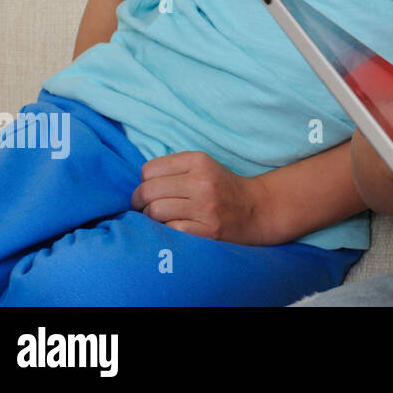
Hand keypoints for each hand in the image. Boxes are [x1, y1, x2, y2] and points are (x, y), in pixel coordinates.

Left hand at [132, 151, 271, 245]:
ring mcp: (205, 208)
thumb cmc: (221, 187)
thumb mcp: (202, 166)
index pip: (149, 170)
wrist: (255, 208)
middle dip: (139, 201)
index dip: (144, 181)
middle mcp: (202, 182)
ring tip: (158, 217)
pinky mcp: (207, 231)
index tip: (152, 189)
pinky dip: (165, 230)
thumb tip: (137, 184)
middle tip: (144, 206)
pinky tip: (173, 227)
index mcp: (199, 161)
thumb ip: (173, 169)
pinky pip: (169, 230)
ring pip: (154, 212)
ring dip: (150, 217)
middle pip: (148, 191)